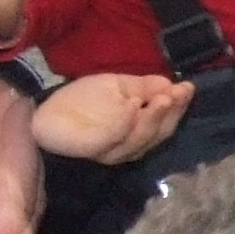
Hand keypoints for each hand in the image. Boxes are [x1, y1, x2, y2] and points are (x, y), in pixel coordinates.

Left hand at [35, 71, 193, 165]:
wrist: (45, 110)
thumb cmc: (84, 100)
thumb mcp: (119, 86)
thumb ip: (146, 87)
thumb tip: (175, 84)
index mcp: (138, 132)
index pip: (165, 123)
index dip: (179, 107)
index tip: (188, 88)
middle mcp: (128, 146)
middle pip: (157, 134)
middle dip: (170, 113)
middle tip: (176, 94)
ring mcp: (110, 150)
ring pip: (139, 138)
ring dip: (153, 118)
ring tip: (161, 97)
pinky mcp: (92, 148)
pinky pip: (113, 137)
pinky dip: (125, 122)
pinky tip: (133, 104)